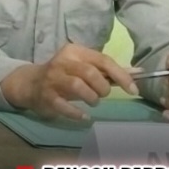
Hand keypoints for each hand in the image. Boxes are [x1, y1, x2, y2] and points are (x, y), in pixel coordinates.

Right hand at [0, 43, 137, 120]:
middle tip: (103, 95)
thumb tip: (137, 73)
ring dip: (92, 98)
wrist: (31, 84)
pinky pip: (64, 105)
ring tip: (93, 102)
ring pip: (78, 86)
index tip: (133, 90)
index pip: (103, 60)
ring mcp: (53, 78)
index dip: (121, 75)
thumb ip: (108, 70)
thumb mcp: (84, 67)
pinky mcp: (46, 95)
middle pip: (90, 72)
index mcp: (75, 52)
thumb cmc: (64, 75)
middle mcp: (63, 62)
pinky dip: (77, 113)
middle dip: (103, 87)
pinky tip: (84, 117)